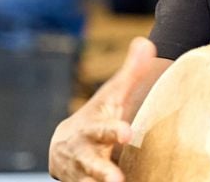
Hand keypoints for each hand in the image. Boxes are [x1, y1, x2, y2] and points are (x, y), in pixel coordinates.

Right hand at [50, 37, 156, 181]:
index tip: (127, 132)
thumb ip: (130, 74)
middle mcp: (84, 153)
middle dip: (102, 170)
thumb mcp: (112, 97)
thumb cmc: (98, 117)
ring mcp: (84, 174)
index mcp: (93, 128)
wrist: (63, 148)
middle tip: (117, 179)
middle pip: (92, 163)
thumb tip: (146, 42)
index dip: (114, 131)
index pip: (103, 129)